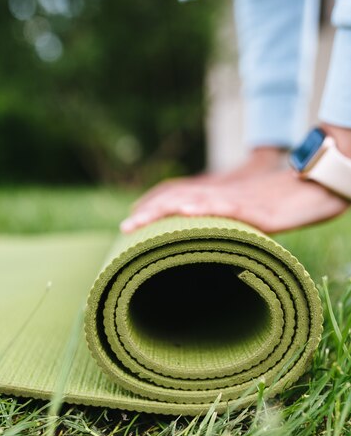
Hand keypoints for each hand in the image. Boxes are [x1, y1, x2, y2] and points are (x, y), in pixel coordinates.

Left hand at [120, 170, 348, 233]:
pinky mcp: (252, 209)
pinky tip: (184, 211)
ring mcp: (234, 200)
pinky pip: (224, 206)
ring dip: (163, 209)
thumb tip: (207, 245)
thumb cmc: (282, 206)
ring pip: (192, 199)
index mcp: (217, 196)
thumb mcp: (246, 218)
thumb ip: (224, 225)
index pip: (178, 195)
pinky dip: (203, 207)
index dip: (153, 205)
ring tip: (137, 221)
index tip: (130, 221)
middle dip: (148, 211)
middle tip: (124, 226)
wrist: (311, 190)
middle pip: (178, 196)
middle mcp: (221, 194)